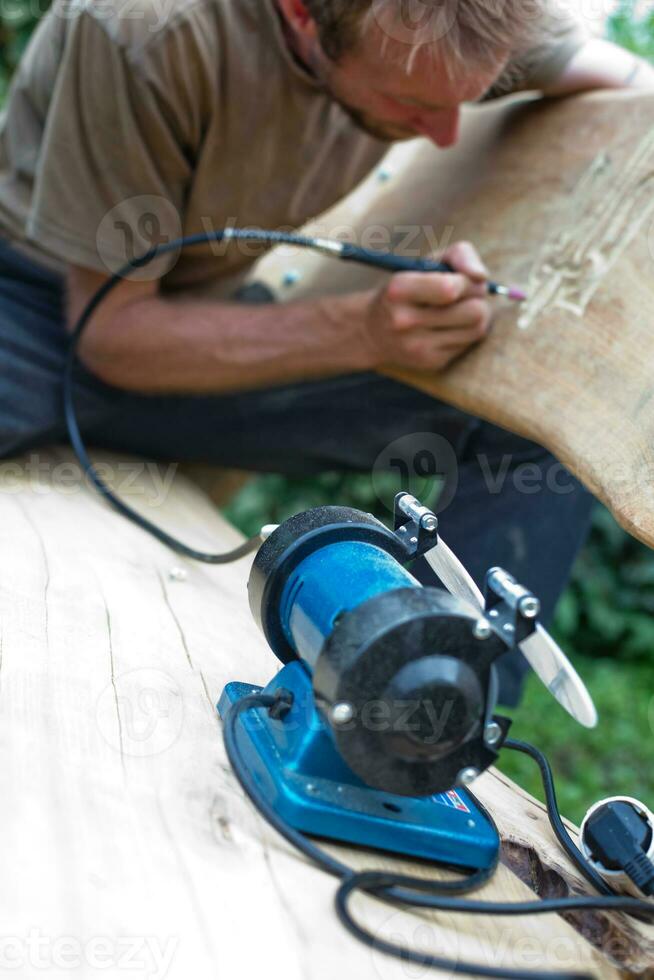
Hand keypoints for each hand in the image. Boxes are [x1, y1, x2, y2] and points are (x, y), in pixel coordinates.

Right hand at [363, 241, 491, 371]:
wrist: (372, 332)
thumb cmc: (409, 289)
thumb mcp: (426, 262)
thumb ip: (459, 255)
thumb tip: (482, 277)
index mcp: (399, 290)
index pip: (451, 289)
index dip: (467, 282)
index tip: (462, 280)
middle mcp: (405, 321)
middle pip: (474, 312)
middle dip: (478, 299)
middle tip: (466, 295)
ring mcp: (417, 346)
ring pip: (477, 329)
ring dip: (478, 316)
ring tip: (461, 310)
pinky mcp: (430, 362)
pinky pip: (469, 344)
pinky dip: (466, 333)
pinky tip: (449, 327)